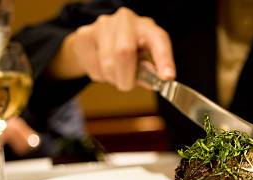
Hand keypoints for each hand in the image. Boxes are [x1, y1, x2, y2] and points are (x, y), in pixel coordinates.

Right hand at [50, 7, 175, 90]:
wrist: (97, 41)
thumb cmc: (128, 53)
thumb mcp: (144, 61)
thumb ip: (150, 73)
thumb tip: (156, 81)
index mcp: (147, 28)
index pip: (159, 40)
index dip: (164, 60)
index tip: (167, 77)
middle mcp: (126, 21)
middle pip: (124, 52)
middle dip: (126, 77)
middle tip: (127, 85)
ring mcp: (104, 25)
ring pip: (107, 63)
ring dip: (113, 78)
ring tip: (115, 75)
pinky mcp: (85, 35)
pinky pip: (93, 65)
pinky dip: (99, 76)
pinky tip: (102, 68)